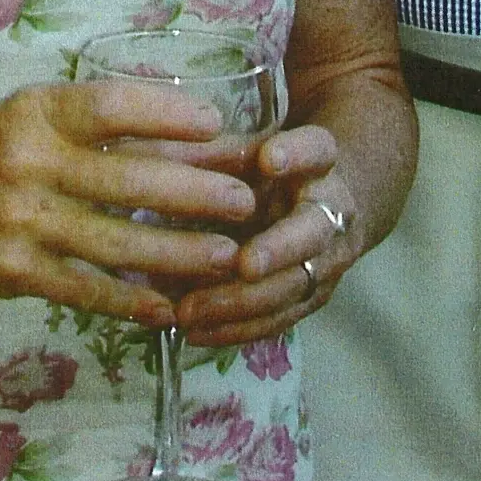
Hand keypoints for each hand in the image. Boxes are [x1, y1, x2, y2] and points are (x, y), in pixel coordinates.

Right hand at [0, 77, 272, 327]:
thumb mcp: (27, 120)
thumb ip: (93, 129)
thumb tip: (184, 135)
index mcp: (33, 111)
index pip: (110, 105)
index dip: (166, 114)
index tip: (216, 125)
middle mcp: (25, 161)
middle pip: (126, 178)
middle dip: (194, 191)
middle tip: (245, 199)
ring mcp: (18, 220)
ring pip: (115, 241)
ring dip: (178, 252)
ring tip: (227, 255)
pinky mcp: (12, 271)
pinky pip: (83, 289)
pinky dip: (130, 300)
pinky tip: (168, 307)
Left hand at [172, 123, 356, 343]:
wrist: (326, 202)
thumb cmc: (274, 167)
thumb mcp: (248, 148)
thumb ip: (209, 152)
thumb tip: (148, 153)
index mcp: (320, 161)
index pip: (316, 150)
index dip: (295, 154)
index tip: (268, 158)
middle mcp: (333, 212)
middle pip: (312, 233)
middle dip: (278, 250)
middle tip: (242, 264)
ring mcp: (327, 262)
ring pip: (291, 287)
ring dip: (242, 302)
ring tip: (190, 310)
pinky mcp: (311, 300)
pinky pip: (276, 321)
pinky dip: (236, 329)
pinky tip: (195, 332)